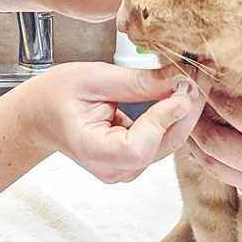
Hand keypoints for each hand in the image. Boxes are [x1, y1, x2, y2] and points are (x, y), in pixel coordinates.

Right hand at [20, 62, 196, 182]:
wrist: (40, 115)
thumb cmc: (57, 94)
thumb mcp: (94, 78)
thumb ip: (137, 82)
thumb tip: (180, 78)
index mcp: (93, 151)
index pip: (139, 147)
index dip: (164, 119)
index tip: (183, 86)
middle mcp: (113, 169)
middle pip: (162, 146)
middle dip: (185, 109)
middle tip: (201, 72)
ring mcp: (125, 170)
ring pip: (168, 143)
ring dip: (183, 110)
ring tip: (192, 76)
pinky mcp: (135, 162)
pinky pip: (162, 140)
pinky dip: (172, 115)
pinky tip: (179, 90)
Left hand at [185, 58, 241, 211]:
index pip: (233, 111)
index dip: (211, 89)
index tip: (199, 70)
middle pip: (214, 142)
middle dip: (194, 115)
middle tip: (185, 90)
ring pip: (215, 165)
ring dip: (197, 139)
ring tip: (188, 111)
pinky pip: (230, 179)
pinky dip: (213, 157)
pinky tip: (207, 133)